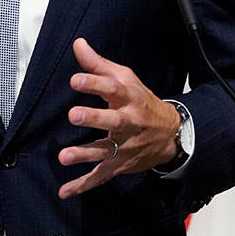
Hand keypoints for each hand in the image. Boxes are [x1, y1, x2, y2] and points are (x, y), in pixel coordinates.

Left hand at [57, 37, 179, 198]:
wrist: (171, 134)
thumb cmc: (140, 100)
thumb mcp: (124, 78)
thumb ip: (98, 64)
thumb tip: (77, 43)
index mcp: (128, 98)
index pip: (111, 88)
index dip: (93, 83)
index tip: (75, 79)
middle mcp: (128, 122)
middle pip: (112, 121)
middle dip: (94, 118)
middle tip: (74, 115)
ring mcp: (124, 146)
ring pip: (105, 151)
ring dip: (84, 155)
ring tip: (63, 156)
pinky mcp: (119, 164)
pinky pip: (100, 176)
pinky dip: (83, 185)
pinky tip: (64, 191)